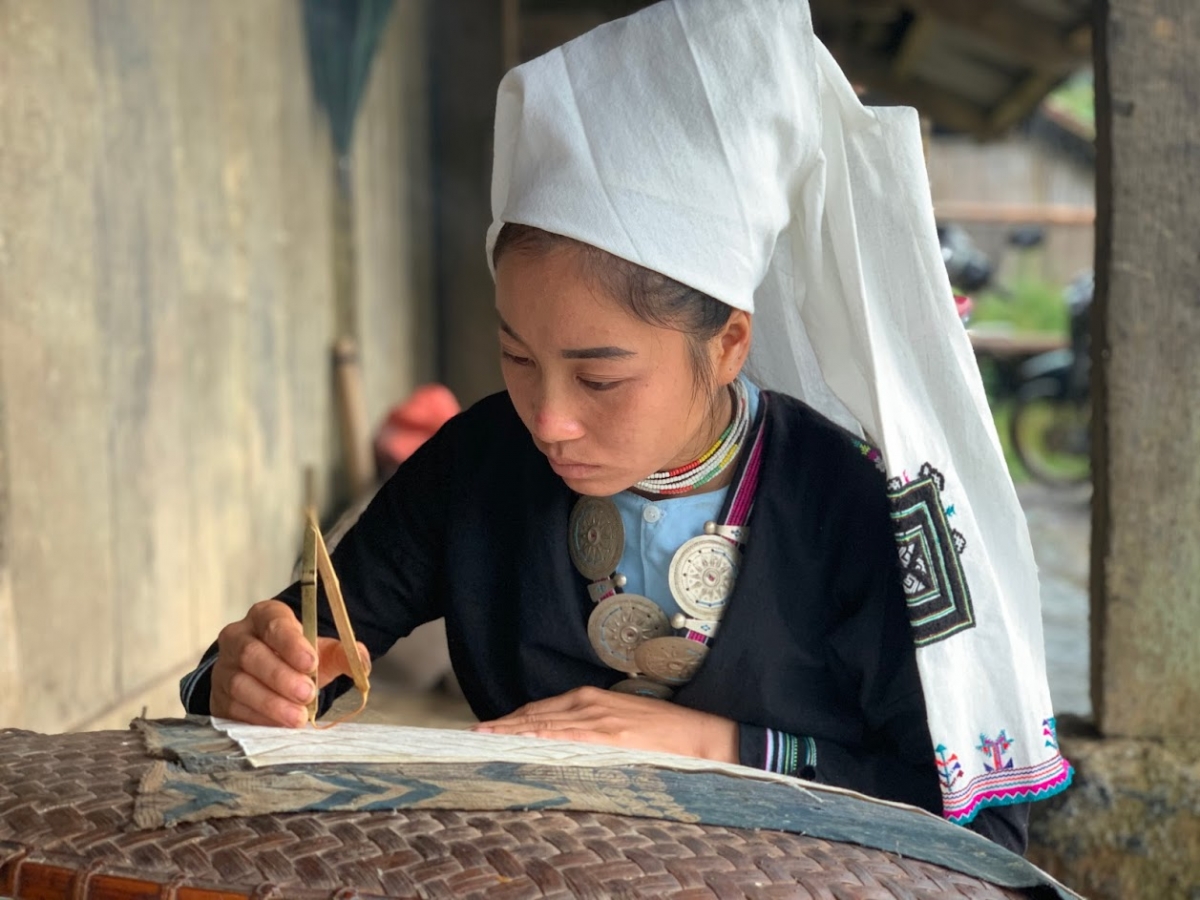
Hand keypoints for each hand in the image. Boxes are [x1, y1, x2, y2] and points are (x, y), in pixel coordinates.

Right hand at [209, 599, 369, 727]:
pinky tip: (276, 726)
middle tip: (307, 694)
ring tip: (297, 717)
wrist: (270, 676)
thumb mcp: (322, 651)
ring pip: (240, 684)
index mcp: (265, 616)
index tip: (310, 662)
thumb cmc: (296, 658)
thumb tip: (361, 661)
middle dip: (280, 676)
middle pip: (251, 654)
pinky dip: (257, 719)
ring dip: (270, 702)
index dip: (290, 642)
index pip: (273, 623)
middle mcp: (238, 638)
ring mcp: (224, 668)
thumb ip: (343, 654)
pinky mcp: (217, 698)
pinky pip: (232, 709)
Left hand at [471, 686, 738, 762]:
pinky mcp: (610, 735)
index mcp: (590, 699)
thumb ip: (591, 726)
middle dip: (504, 724)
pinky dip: (542, 737)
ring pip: (544, 724)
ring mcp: (598, 719)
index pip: (541, 709)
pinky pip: (568, 736)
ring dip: (513, 731)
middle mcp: (589, 704)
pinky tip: (522, 741)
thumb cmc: (661, 731)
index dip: (512, 719)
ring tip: (486, 738)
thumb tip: (562, 739)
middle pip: (535, 715)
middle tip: (475, 733)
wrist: (698, 735)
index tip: (489, 727)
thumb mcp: (620, 721)